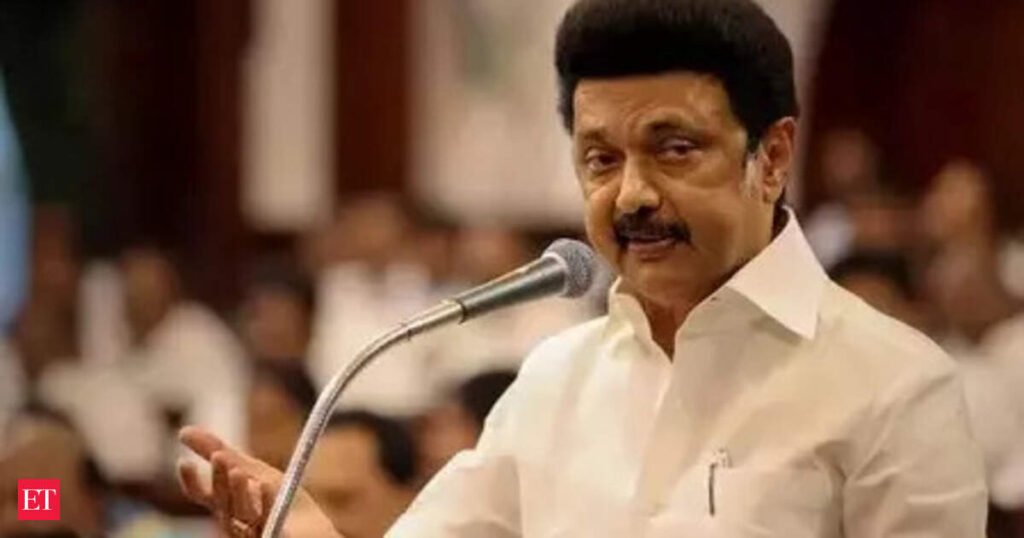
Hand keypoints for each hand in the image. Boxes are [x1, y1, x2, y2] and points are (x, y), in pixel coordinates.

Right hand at [177, 426, 339, 537]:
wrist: (313, 527)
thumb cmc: (279, 498)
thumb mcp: (250, 469)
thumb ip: (217, 451)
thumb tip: (183, 431)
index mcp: (226, 505)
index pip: (202, 495)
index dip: (191, 481)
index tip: (183, 461)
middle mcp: (235, 520)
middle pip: (222, 502)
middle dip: (219, 480)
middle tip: (219, 456)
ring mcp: (255, 531)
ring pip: (240, 514)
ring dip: (237, 492)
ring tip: (238, 471)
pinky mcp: (276, 534)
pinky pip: (270, 522)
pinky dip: (266, 503)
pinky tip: (266, 485)